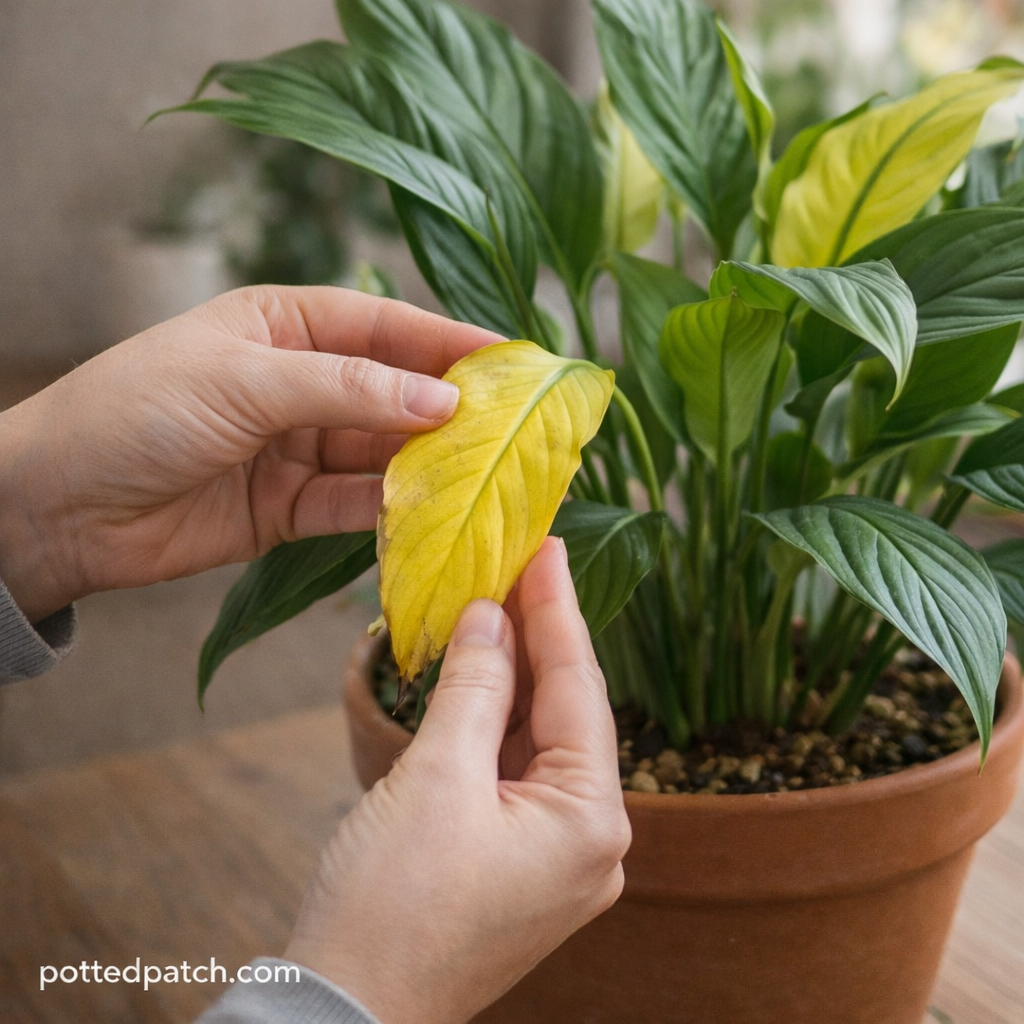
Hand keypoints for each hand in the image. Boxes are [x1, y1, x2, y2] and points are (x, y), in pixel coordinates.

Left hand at [0, 286, 500, 621]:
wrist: (58, 505)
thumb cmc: (136, 411)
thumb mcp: (244, 381)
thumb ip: (346, 389)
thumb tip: (443, 400)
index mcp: (286, 324)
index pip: (386, 325)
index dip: (449, 341)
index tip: (513, 359)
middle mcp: (300, 382)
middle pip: (393, 393)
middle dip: (451, 410)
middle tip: (515, 430)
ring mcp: (297, 447)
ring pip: (381, 453)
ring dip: (428, 466)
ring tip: (486, 477)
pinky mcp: (288, 508)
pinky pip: (353, 506)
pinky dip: (389, 512)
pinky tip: (430, 516)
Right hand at [285, 538, 630, 1023]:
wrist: (342, 1011)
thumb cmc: (390, 904)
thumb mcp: (436, 775)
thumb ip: (474, 684)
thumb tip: (489, 614)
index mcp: (590, 822)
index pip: (580, 686)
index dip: (557, 608)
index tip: (549, 545)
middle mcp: (591, 842)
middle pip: (566, 712)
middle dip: (537, 637)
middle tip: (519, 561)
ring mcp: (556, 857)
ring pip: (540, 740)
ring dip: (513, 676)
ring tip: (495, 601)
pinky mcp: (518, 864)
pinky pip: (516, 773)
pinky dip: (495, 722)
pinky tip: (478, 673)